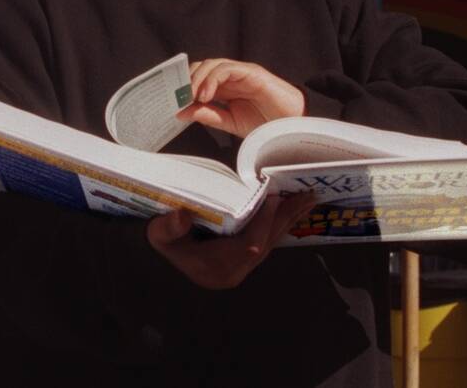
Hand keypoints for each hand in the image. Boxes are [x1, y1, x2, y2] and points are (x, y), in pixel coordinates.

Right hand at [146, 192, 315, 288]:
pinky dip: (280, 225)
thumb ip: (168, 227)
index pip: (248, 246)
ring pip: (270, 243)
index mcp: (216, 268)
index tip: (272, 198)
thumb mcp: (159, 234)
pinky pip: (266, 242)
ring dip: (288, 220)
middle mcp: (234, 272)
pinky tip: (292, 211)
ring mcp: (240, 268)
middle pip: (266, 244)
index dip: (263, 223)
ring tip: (307, 200)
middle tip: (305, 196)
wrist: (161, 254)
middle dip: (285, 219)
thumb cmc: (163, 241)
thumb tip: (181, 215)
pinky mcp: (243, 261)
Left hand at [177, 58, 304, 137]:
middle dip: (186, 81)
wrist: (293, 126)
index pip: (197, 78)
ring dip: (196, 80)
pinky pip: (226, 68)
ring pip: (211, 65)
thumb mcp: (230, 122)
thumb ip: (208, 115)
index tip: (171, 100)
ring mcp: (241, 72)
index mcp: (224, 87)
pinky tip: (206, 95)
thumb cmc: (265, 123)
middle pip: (200, 68)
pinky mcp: (251, 72)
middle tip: (177, 98)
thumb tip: (182, 111)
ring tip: (191, 97)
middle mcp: (230, 77)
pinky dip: (212, 79)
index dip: (183, 86)